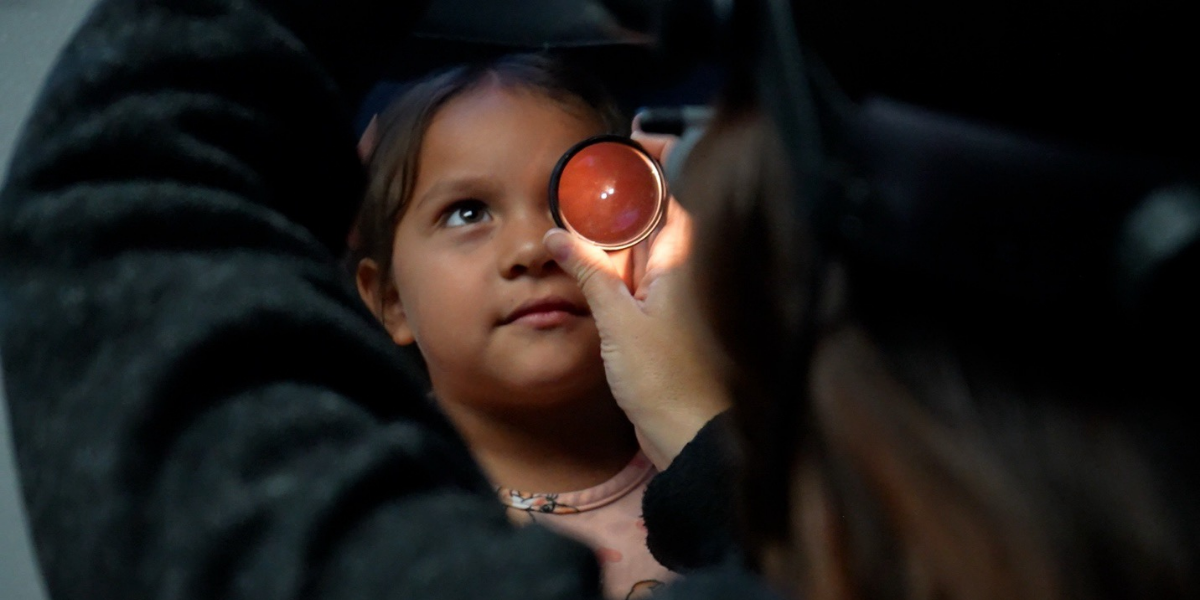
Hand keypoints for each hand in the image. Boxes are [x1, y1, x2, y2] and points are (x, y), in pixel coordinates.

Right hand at [542, 131, 729, 469]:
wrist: (689, 439)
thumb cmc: (668, 384)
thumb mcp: (619, 323)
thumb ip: (590, 274)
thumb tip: (559, 235)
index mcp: (684, 261)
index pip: (676, 191)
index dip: (659, 158)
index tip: (632, 137)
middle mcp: (682, 270)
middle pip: (655, 213)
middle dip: (623, 190)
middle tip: (584, 175)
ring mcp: (671, 293)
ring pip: (642, 244)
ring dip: (613, 226)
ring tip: (574, 209)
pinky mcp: (659, 318)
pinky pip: (635, 275)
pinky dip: (611, 261)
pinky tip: (585, 257)